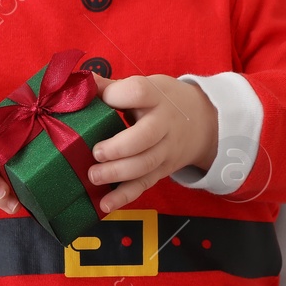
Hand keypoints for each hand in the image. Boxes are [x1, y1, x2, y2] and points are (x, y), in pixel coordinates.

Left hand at [85, 74, 217, 213]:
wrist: (203, 122)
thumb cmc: (163, 102)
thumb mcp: (146, 87)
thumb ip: (113, 87)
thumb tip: (82, 82)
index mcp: (156, 96)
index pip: (139, 92)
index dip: (117, 96)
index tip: (102, 100)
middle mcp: (164, 124)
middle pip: (145, 137)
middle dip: (118, 147)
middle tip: (95, 152)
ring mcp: (165, 150)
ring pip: (144, 164)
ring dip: (117, 173)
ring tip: (93, 176)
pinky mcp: (162, 170)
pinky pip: (144, 185)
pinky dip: (124, 196)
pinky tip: (105, 204)